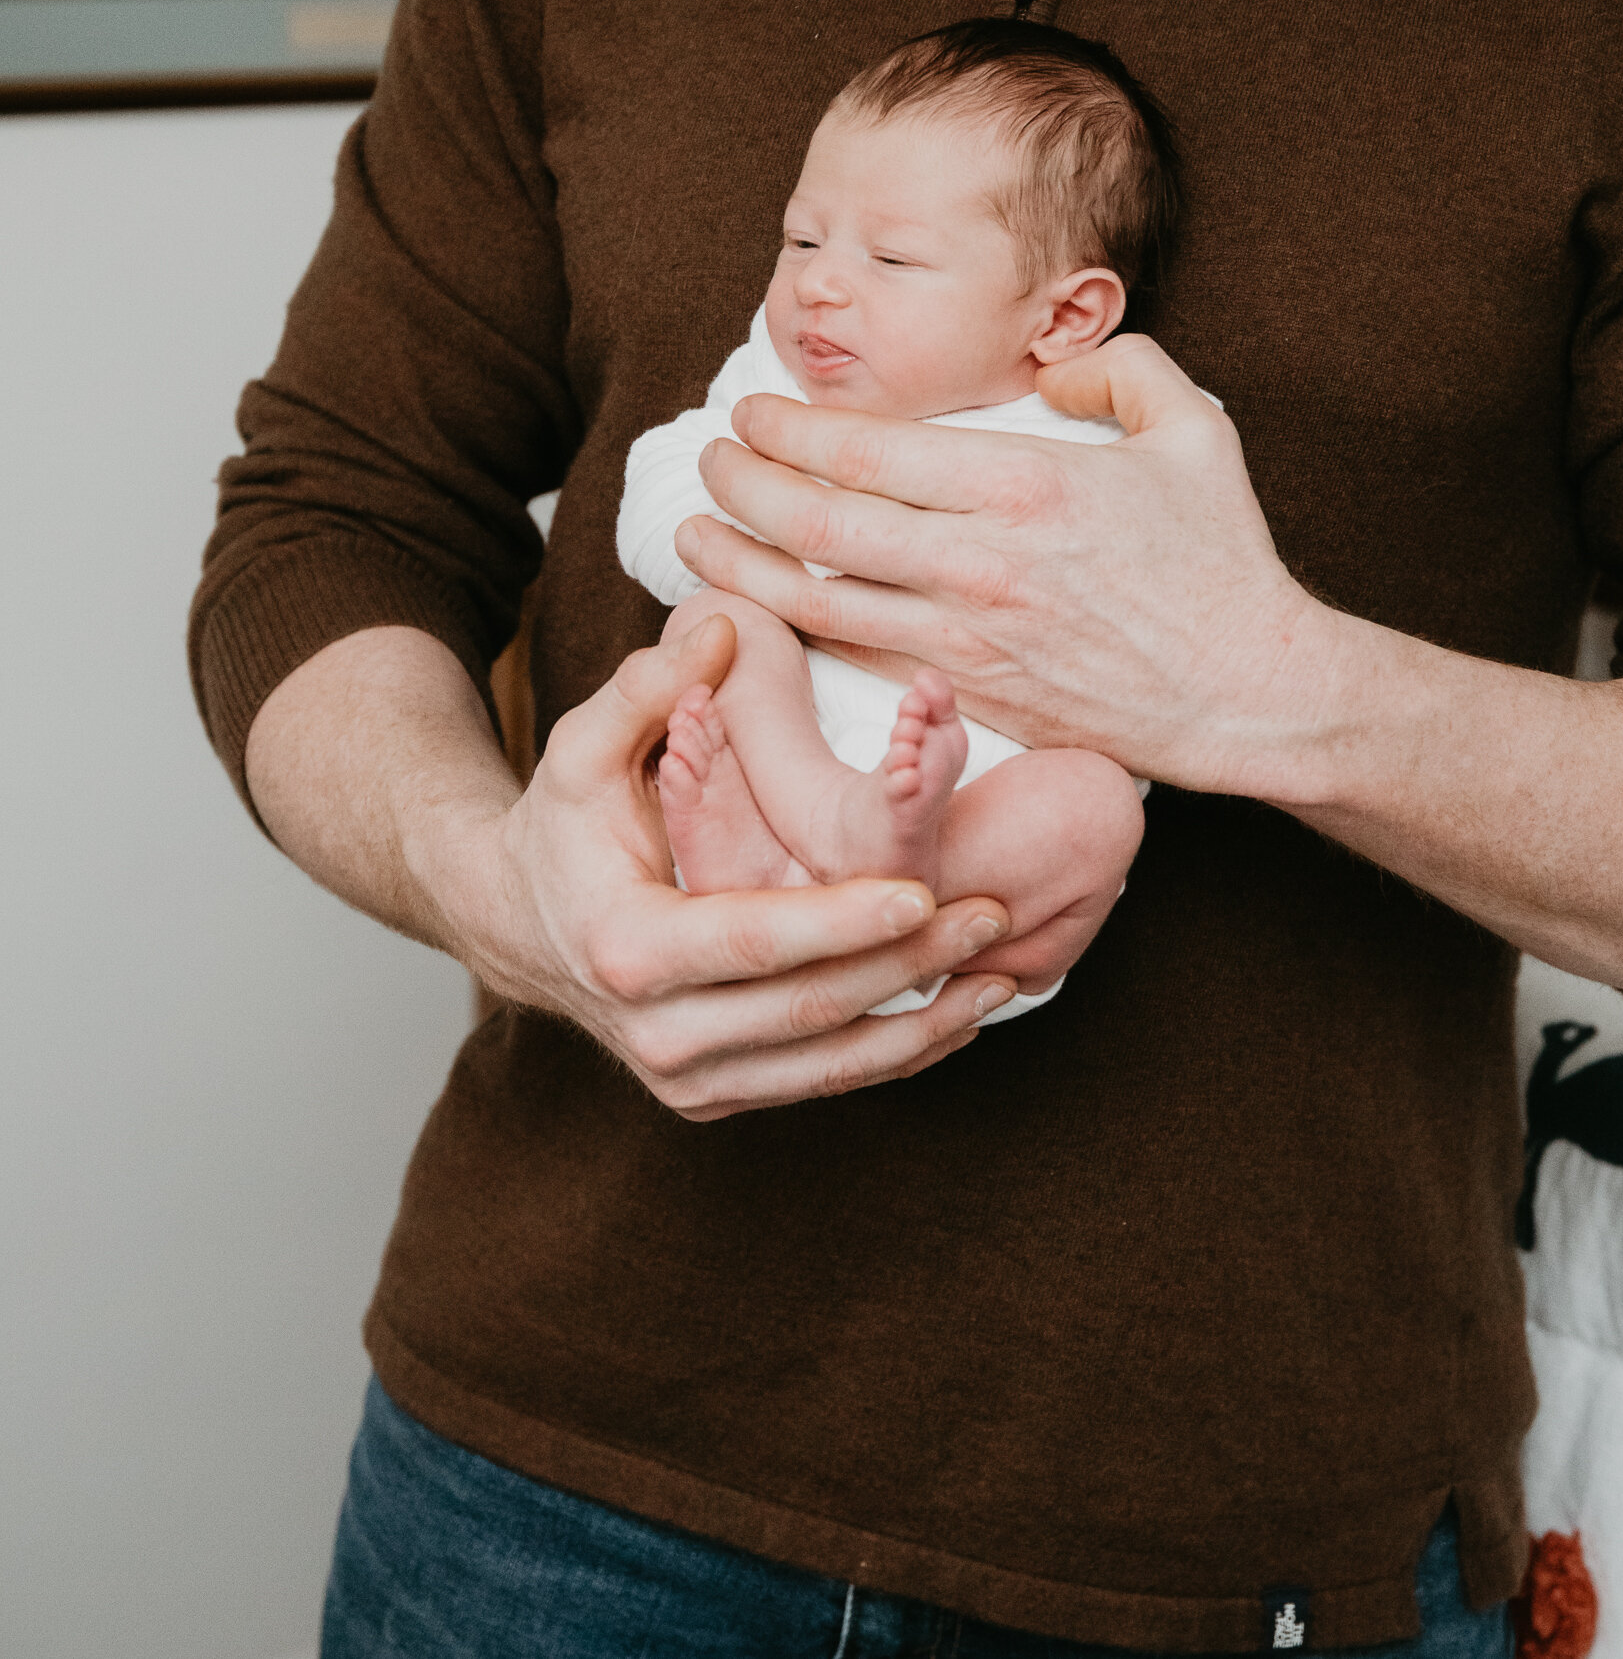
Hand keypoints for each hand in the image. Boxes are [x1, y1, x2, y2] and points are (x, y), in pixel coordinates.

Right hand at [466, 614, 1016, 1118]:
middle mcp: (656, 1034)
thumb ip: (650, 690)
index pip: (755, 941)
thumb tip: (722, 633)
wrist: (517, 924)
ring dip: (920, 1025)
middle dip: (908, 964)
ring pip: (825, 1065)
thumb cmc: (564, 822)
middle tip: (992, 914)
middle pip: (806, 1010)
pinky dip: (892, 1053)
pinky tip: (956, 1015)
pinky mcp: (716, 1094)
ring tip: (1000, 975)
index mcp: (627, 948)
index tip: (923, 892)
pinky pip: (820, 1081)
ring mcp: (687, 1078)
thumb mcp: (584, 747)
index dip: (842, 921)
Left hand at [676, 336, 1336, 794]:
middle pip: (820, 519)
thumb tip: (1051, 367)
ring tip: (693, 536)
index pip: (866, 447)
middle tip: (709, 459)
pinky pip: (858, 660)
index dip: (789, 428)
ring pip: (818, 598)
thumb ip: (1118, 367)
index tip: (752, 411)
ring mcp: (967, 639)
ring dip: (742, 564)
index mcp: (1024, 481)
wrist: (1252, 691)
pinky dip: (795, 633)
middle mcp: (980, 561)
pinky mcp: (971, 698)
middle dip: (744, 484)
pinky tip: (759, 611)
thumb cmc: (1224, 558)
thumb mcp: (1192, 427)